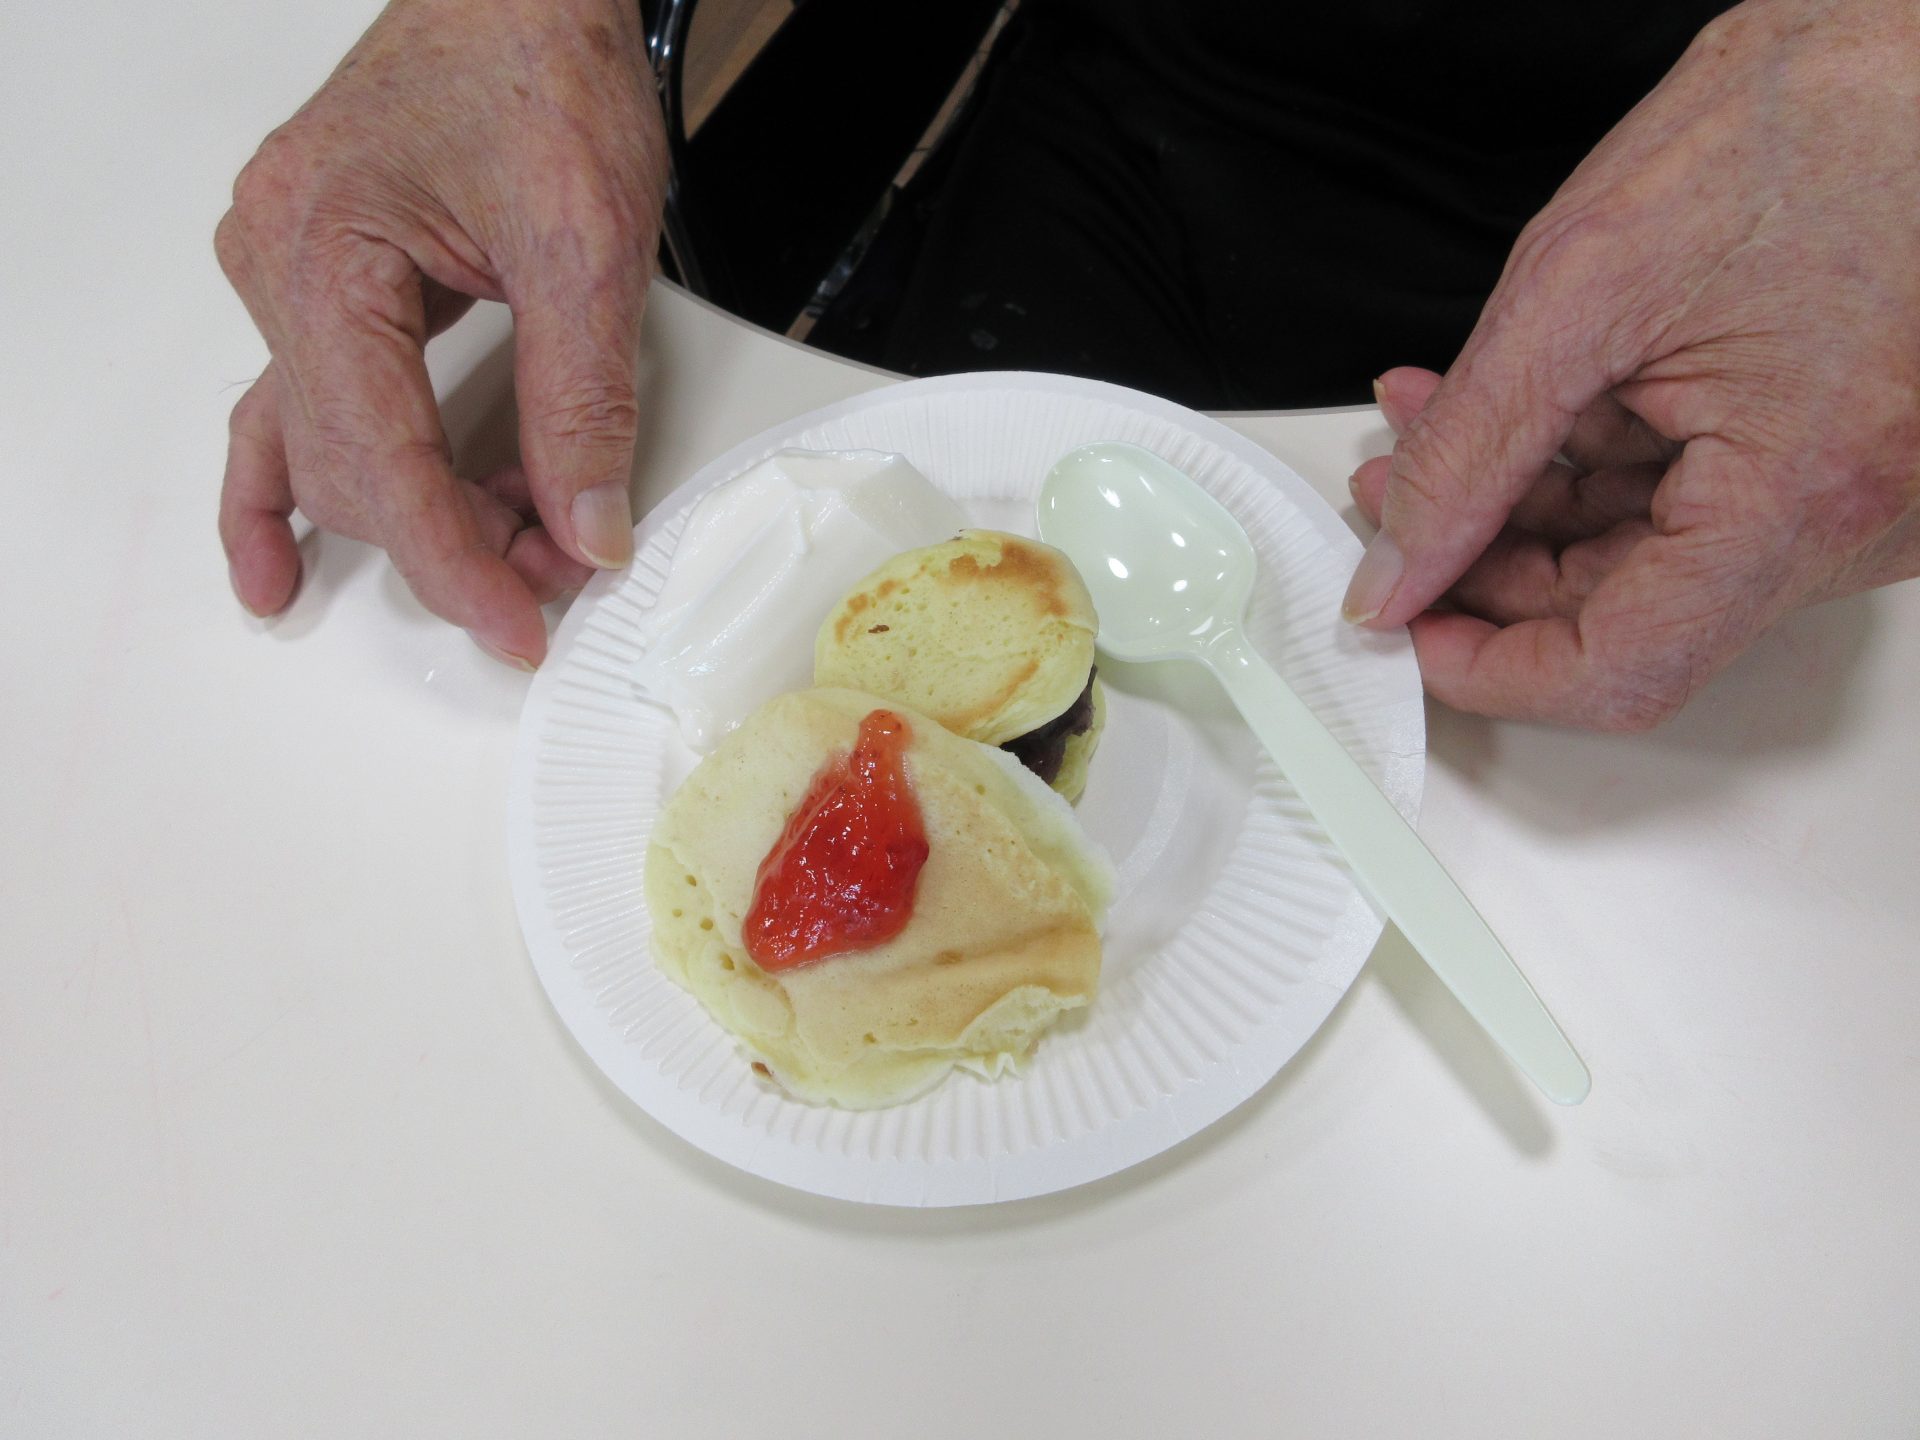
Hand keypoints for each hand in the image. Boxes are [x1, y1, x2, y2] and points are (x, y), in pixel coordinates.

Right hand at [215, 0, 664, 666]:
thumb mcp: (586, 247)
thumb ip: (583, 402)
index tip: (519, 625)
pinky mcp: (322, 280)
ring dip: (417, 516)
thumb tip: (586, 527)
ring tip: (501, 563)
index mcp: (322, 251)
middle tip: (557, 574)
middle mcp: (278, 264)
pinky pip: (295, 406)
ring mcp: (289, 272)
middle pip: (352, 466)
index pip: (380, 460)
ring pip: (336, 446)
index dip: (455, 562)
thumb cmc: (539, 67)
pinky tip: (277, 563)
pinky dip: (295, 486)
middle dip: (456, 539)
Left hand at [1342, 0, 1919, 729]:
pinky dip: (1587, 465)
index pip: (1626, 667)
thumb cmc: (1817, 122)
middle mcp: (1853, 521)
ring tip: (1430, 432)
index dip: (1493, 665)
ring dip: (1520, 507)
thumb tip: (1400, 562)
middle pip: (1626, 614)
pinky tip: (1512, 413)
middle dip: (1484, 561)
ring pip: (1646, 559)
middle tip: (1393, 499)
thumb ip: (1472, 448)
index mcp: (1808, 493)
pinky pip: (1691, 502)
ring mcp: (1852, 495)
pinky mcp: (1835, 456)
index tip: (1405, 627)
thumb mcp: (1582, 283)